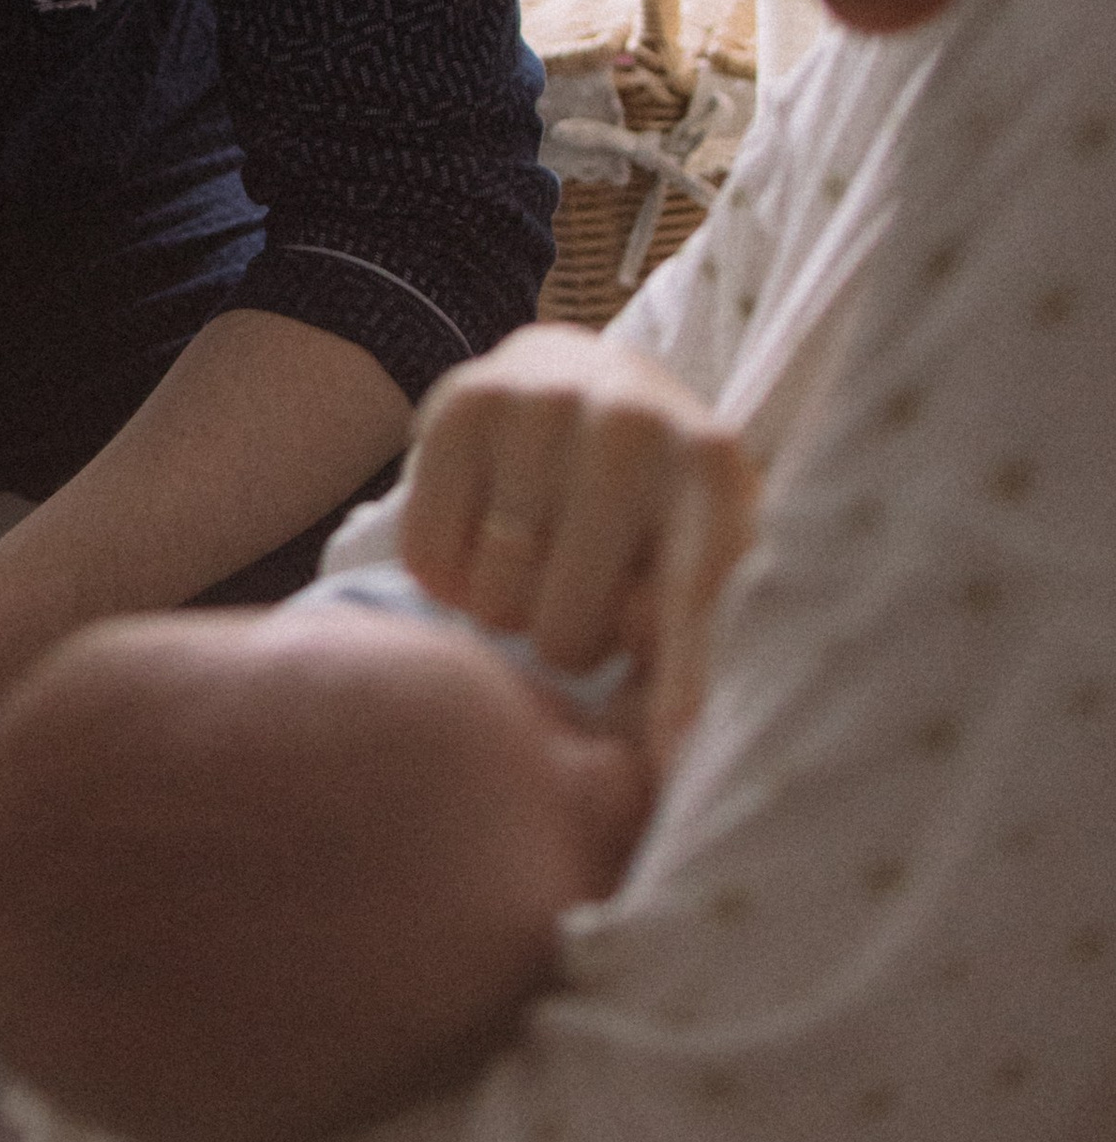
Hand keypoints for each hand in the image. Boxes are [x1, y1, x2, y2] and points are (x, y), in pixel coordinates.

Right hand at [399, 323, 757, 757]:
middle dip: (569, 642)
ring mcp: (544, 406)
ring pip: (492, 603)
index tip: (671, 755)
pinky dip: (447, 576)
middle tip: (584, 597)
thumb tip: (667, 762)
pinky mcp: (464, 402)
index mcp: (713, 475)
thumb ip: (694, 649)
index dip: (681, 688)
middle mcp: (632, 428)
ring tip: (538, 560)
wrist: (587, 378)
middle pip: (564, 636)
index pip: (691, 602)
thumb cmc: (655, 506)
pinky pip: (429, 558)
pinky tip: (482, 535)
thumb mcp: (703, 559)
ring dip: (506, 609)